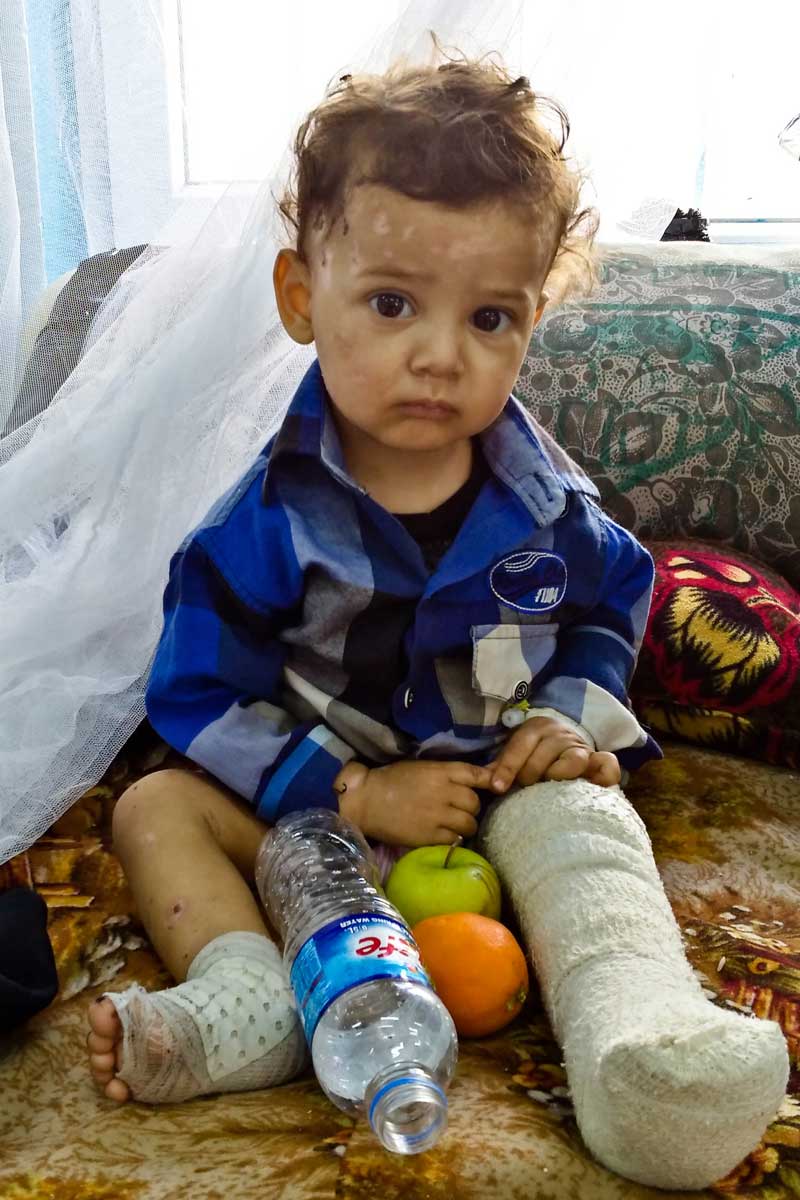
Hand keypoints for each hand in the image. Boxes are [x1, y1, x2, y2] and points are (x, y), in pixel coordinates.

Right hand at [336, 759, 492, 846]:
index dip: (489, 781)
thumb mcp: (422, 767)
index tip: (495, 786)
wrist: (366, 800)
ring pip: (469, 824)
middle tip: (461, 810)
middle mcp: (443, 792)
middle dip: (471, 808)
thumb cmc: (391, 780)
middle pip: (475, 803)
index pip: (476, 774)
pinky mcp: (430, 836)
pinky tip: (443, 835)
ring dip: (465, 825)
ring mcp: (438, 815)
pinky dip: (452, 839)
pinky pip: (454, 840)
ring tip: (455, 825)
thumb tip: (472, 783)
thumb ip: (446, 774)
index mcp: (440, 771)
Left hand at [486, 715, 620, 793]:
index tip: (498, 787)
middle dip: (531, 774)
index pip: (520, 746)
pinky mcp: (598, 760)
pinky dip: (603, 775)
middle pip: (545, 755)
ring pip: (574, 760)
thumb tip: (482, 781)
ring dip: (559, 775)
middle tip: (525, 787)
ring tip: (550, 788)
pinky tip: (591, 787)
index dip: (508, 767)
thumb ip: (500, 765)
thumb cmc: (533, 751)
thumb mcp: (516, 752)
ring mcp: (581, 747)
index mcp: (535, 728)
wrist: (563, 738)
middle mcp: (559, 735)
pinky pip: (607, 764)